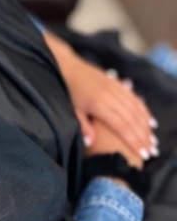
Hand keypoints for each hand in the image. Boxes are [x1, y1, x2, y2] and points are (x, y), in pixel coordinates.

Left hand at [43, 31, 158, 160]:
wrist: (67, 66)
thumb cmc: (68, 91)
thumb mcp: (72, 110)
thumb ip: (83, 127)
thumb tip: (91, 144)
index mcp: (98, 104)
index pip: (120, 126)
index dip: (133, 140)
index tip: (142, 153)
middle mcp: (109, 95)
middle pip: (131, 118)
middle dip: (143, 136)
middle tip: (152, 150)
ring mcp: (113, 87)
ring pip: (135, 108)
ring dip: (145, 124)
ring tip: (152, 139)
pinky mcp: (115, 82)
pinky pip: (133, 97)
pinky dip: (143, 109)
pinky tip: (149, 120)